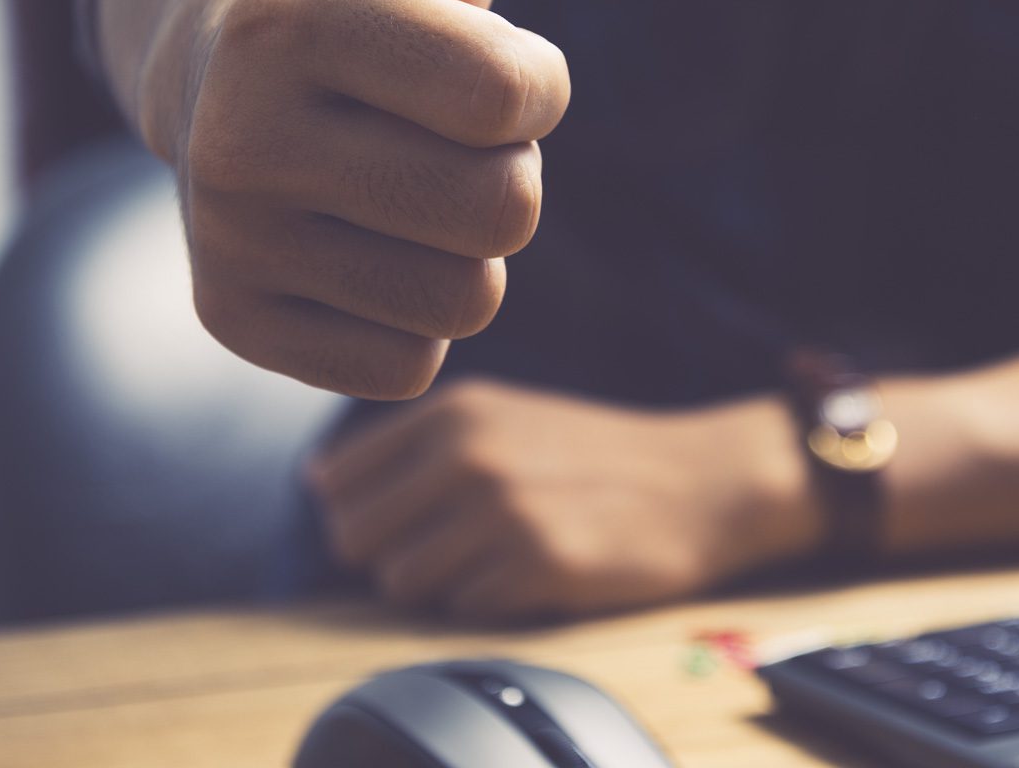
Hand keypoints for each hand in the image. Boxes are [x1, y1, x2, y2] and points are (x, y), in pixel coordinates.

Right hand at [128, 0, 570, 398]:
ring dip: (466, 246)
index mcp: (299, 16)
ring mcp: (228, 235)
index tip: (487, 59)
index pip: (518, 98)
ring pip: (466, 298)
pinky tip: (369, 244)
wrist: (240, 74)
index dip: (534, 83)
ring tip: (405, 182)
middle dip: (508, 171)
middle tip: (444, 131)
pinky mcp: (234, 319)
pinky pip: (411, 363)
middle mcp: (241, 132)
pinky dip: (417, 314)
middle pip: (504, 211)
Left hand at [307, 378, 822, 621]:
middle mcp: (469, 452)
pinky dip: (486, 601)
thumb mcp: (500, 415)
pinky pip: (461, 607)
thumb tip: (319, 485)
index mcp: (454, 410)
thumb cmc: (588, 454)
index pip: (336, 481)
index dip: (358, 510)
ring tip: (491, 558)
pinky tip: (531, 572)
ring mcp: (502, 509)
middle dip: (388, 552)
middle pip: (354, 536)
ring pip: (400, 580)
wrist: (699, 482)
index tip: (402, 517)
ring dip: (436, 582)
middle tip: (449, 545)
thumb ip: (413, 443)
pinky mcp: (538, 564)